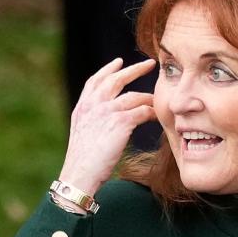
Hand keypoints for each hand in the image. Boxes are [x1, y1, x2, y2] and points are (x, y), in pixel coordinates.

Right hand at [60, 56, 156, 192]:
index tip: (118, 62)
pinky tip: (157, 116)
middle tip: (150, 64)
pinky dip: (151, 112)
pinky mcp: (120, 122)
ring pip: (133, 96)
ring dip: (148, 96)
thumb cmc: (82, 163)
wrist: (79, 174)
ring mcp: (106, 112)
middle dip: (134, 70)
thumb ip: (92, 121)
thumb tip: (105, 122)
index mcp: (83, 107)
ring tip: (158, 98)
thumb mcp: (81, 134)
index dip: (108, 69)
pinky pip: (142, 111)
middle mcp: (93, 105)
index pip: (96, 81)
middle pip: (116, 79)